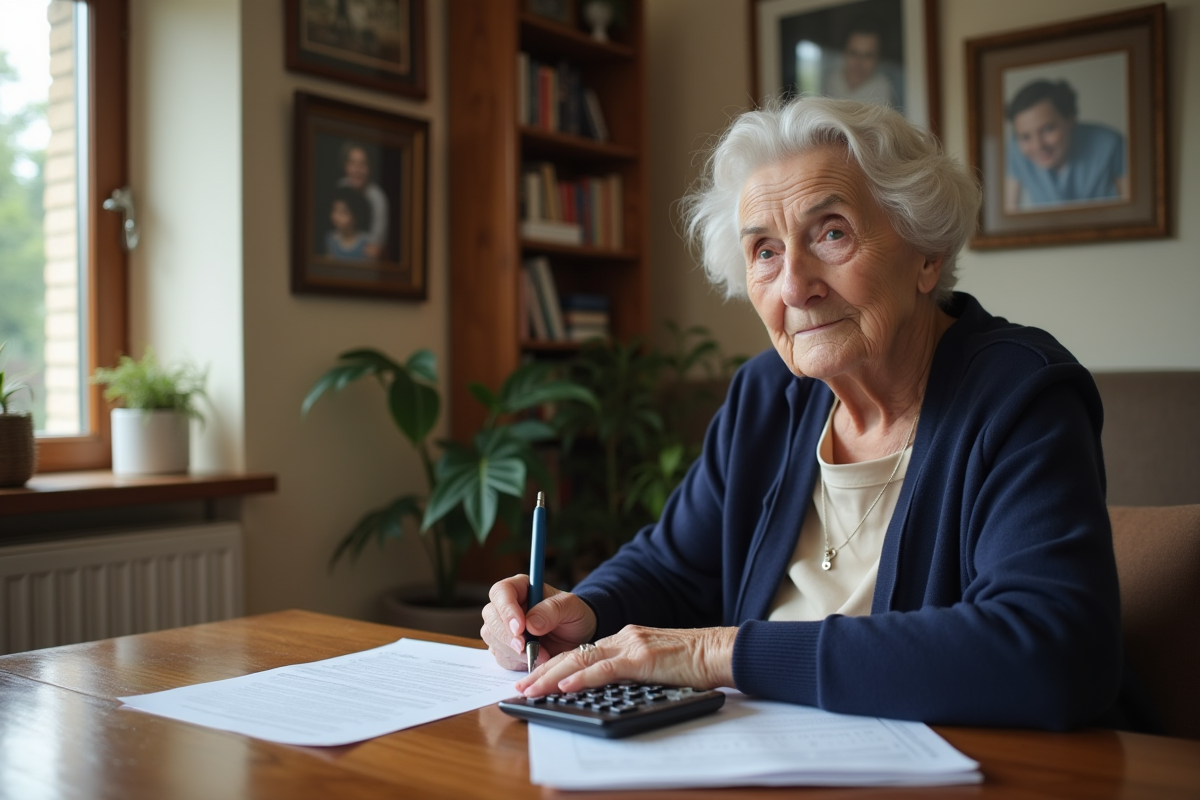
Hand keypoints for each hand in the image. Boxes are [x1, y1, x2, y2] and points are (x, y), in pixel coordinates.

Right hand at [480, 575, 596, 670]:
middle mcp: (507, 606)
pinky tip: (534, 660)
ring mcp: (503, 628)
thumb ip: (552, 610)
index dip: (506, 609)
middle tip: (525, 647)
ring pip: (492, 638)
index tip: (520, 627)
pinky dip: (516, 662)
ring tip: (541, 654)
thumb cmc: (574, 616)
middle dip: (506, 635)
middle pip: (490, 616)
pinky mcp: (504, 648)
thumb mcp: (571, 608)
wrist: (577, 638)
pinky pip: (500, 657)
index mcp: (521, 588)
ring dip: (513, 651)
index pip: (501, 592)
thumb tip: (530, 624)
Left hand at [514, 625, 737, 697]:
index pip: (581, 651)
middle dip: (543, 671)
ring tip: (531, 690)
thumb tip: (610, 688)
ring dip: (552, 676)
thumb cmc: (693, 663)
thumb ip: (632, 670)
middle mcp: (623, 638)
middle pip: (574, 653)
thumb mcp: (656, 665)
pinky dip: (582, 678)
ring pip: (582, 658)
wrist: (719, 651)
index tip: (535, 679)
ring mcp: (632, 645)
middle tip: (521, 687)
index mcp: (625, 639)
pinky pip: (605, 669)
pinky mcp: (643, 658)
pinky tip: (565, 687)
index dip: (555, 666)